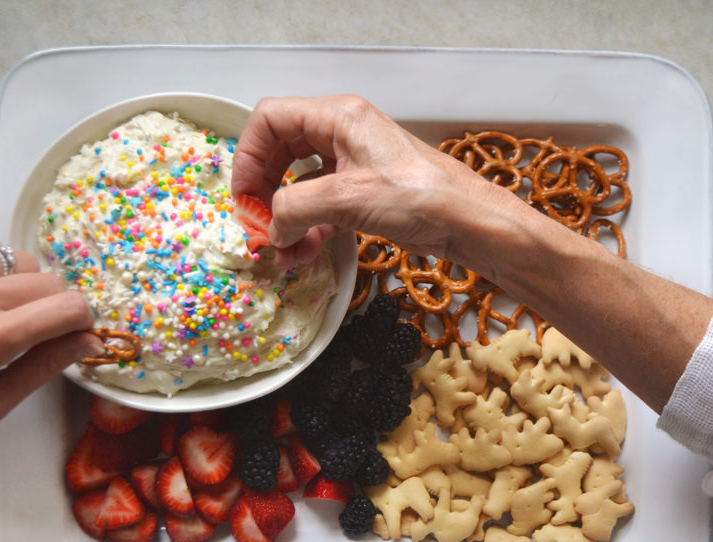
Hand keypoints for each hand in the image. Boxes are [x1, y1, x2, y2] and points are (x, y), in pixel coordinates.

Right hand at [232, 95, 532, 269]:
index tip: (243, 196)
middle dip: (264, 190)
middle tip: (257, 225)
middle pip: (280, 151)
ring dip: (285, 217)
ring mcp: (353, 163)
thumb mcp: (347, 199)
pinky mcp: (364, 192)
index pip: (270, 119)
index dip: (248, 155)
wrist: (469, 223)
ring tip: (280, 252)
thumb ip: (295, 208)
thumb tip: (270, 229)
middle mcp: (342, 133)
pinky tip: (303, 254)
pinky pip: (321, 206)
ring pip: (300, 183)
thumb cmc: (420, 197)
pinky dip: (308, 229)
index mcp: (338, 117)